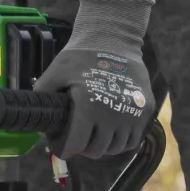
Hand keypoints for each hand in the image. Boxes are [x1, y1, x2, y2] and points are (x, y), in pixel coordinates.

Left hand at [36, 0, 155, 158]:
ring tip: (95, 131)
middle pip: (95, 151)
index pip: (75, 146)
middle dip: (83, 146)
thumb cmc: (80, 57)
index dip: (64, 148)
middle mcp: (113, 114)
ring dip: (103, 145)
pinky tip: (111, 130)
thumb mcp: (54, 74)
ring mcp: (132, 113)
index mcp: (88, 106)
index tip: (61, 142)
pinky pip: (132, 140)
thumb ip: (43, 99)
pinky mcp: (146, 110)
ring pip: (115, 148)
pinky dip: (121, 140)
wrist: (114, 39)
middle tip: (79, 134)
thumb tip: (43, 128)